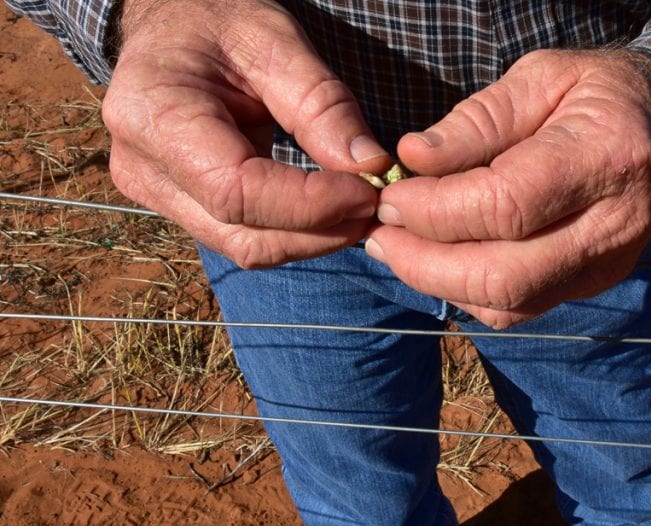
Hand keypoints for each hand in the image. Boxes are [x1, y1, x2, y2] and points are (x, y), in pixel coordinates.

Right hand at [103, 0, 392, 267]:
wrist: (170, 24)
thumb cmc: (218, 21)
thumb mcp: (274, 40)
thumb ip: (321, 104)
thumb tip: (370, 165)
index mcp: (154, 115)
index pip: (235, 191)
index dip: (308, 204)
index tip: (367, 191)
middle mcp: (141, 168)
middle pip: (241, 234)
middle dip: (319, 230)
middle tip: (376, 204)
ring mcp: (155, 194)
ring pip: (244, 247)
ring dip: (312, 238)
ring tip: (360, 207)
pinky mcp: (178, 207)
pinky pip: (242, 237)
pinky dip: (294, 232)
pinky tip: (332, 210)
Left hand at [365, 49, 650, 327]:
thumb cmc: (600, 90)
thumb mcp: (540, 77)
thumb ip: (478, 120)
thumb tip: (412, 159)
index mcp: (605, 157)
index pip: (506, 206)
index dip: (436, 210)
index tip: (391, 196)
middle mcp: (613, 225)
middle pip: (506, 275)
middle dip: (426, 263)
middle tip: (380, 235)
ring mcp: (608, 264)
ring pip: (511, 304)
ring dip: (441, 284)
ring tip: (399, 247)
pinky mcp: (595, 283)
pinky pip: (522, 307)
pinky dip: (470, 293)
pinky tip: (441, 260)